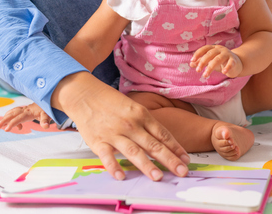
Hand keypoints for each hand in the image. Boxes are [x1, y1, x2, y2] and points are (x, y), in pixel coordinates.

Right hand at [0, 103, 51, 130]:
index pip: (19, 118)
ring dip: (5, 118)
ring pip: (12, 113)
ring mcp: (23, 109)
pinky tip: (19, 127)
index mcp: (29, 112)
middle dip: (4, 120)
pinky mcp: (23, 110)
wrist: (48, 100)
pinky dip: (11, 118)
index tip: (6, 129)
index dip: (12, 123)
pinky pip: (14, 113)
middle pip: (12, 114)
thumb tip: (46, 126)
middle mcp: (24, 110)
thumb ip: (46, 120)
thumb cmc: (47, 109)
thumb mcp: (48, 114)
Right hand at [53, 72, 189, 181]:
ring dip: (147, 165)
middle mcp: (131, 125)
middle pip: (153, 145)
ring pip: (134, 151)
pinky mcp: (98, 141)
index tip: (186, 159)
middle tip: (182, 171)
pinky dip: (114, 167)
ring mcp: (114, 133)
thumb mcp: (134, 108)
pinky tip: (121, 176)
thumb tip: (163, 141)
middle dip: (169, 159)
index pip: (163, 134)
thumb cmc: (112, 102)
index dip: (176, 148)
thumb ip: (147, 124)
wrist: (85, 94)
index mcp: (142, 115)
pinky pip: (107, 156)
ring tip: (158, 177)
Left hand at [191, 45, 243, 77]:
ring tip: (205, 75)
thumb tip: (191, 64)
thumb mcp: (210, 61)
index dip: (198, 53)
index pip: (205, 48)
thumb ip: (201, 62)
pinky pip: (230, 63)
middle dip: (203, 62)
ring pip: (218, 59)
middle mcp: (220, 49)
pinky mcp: (234, 60)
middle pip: (210, 53)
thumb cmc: (221, 62)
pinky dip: (227, 67)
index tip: (192, 60)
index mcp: (214, 48)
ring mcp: (227, 54)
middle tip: (198, 70)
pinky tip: (223, 72)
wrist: (237, 63)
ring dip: (211, 67)